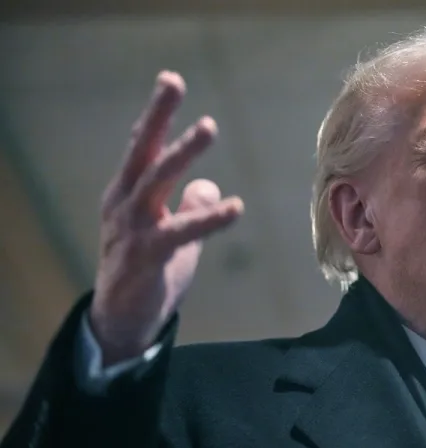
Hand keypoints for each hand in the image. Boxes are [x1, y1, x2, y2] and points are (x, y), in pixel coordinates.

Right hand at [89, 71, 243, 364]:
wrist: (122, 321)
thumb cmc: (147, 272)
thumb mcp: (171, 235)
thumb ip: (188, 207)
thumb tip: (209, 185)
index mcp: (128, 194)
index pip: (144, 147)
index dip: (157, 115)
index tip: (170, 80)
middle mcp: (124, 204)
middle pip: (142, 152)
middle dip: (158, 115)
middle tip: (172, 80)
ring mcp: (132, 230)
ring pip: (156, 181)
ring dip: (182, 153)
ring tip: (208, 125)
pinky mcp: (147, 257)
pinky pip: (182, 233)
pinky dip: (208, 219)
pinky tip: (235, 207)